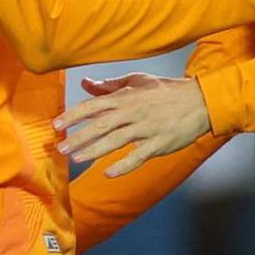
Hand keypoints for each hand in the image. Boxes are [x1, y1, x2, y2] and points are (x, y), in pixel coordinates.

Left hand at [54, 75, 211, 176]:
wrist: (199, 101)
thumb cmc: (166, 91)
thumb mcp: (138, 82)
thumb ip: (110, 86)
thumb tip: (86, 84)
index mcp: (126, 97)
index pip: (94, 105)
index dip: (73, 115)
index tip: (56, 124)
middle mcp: (133, 112)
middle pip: (100, 124)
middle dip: (78, 136)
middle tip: (60, 147)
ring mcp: (146, 129)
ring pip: (116, 140)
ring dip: (94, 150)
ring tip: (77, 158)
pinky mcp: (158, 143)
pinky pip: (138, 156)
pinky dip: (123, 165)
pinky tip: (108, 172)